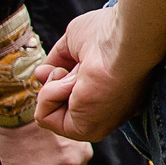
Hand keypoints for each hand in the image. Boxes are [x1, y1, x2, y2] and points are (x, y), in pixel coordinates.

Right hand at [35, 6, 153, 145]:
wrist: (124, 40)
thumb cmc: (109, 34)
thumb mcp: (76, 42)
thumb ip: (59, 60)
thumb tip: (41, 74)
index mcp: (115, 92)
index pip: (78, 95)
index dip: (62, 78)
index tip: (63, 66)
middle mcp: (109, 111)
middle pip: (62, 103)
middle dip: (57, 81)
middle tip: (76, 67)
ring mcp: (99, 122)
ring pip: (49, 111)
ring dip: (54, 86)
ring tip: (79, 73)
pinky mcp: (86, 130)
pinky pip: (45, 117)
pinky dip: (49, 95)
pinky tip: (74, 83)